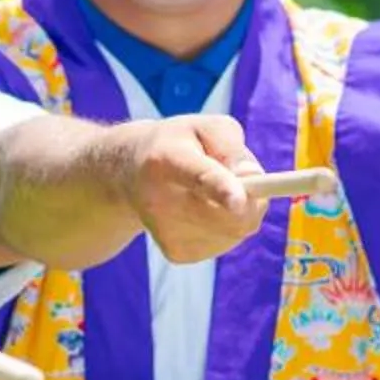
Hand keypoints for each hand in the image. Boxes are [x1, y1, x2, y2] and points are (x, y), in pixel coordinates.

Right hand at [113, 115, 268, 265]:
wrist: (128, 175)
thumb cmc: (177, 144)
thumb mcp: (203, 126)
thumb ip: (231, 144)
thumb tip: (252, 176)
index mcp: (167, 160)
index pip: (198, 177)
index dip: (220, 189)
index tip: (238, 200)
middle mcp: (160, 201)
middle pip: (229, 215)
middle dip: (249, 197)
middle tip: (235, 175)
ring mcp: (166, 233)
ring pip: (236, 228)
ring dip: (238, 208)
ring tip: (209, 190)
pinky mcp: (177, 253)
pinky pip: (228, 240)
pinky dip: (228, 224)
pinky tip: (203, 209)